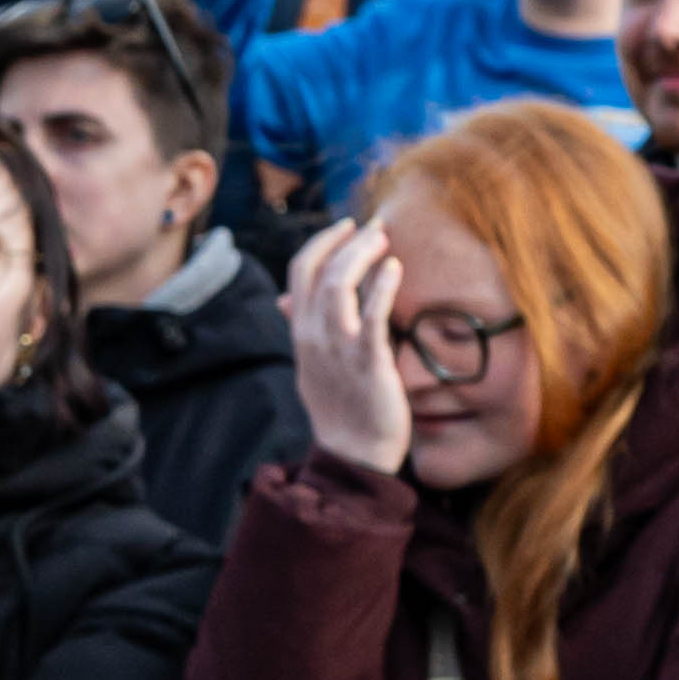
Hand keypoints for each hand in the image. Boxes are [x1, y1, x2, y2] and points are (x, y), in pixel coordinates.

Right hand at [283, 218, 411, 476]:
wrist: (353, 453)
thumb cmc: (340, 406)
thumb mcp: (311, 364)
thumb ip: (301, 328)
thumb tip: (284, 300)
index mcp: (301, 332)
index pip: (299, 270)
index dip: (322, 241)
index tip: (347, 226)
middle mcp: (313, 335)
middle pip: (320, 269)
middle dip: (347, 239)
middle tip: (375, 226)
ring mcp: (338, 349)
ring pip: (340, 284)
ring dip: (362, 253)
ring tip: (384, 238)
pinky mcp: (368, 362)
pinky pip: (372, 316)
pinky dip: (382, 287)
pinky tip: (394, 269)